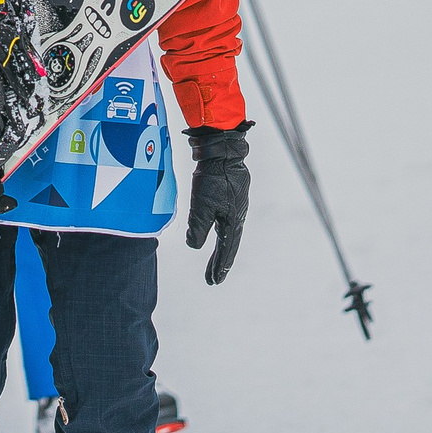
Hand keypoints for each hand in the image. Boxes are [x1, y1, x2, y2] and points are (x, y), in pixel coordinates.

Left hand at [185, 123, 252, 284]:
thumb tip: (193, 246)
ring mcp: (237, 205)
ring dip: (222, 249)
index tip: (213, 281)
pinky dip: (223, 233)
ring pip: (230, 233)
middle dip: (221, 262)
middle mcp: (238, 215)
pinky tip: (219, 231)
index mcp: (233, 220)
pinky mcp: (233, 195)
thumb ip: (197, 228)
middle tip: (213, 279)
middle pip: (230, 244)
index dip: (219, 266)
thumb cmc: (212, 178)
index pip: (226, 249)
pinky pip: (228, 221)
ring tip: (216, 262)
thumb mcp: (202, 205)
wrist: (223, 151)